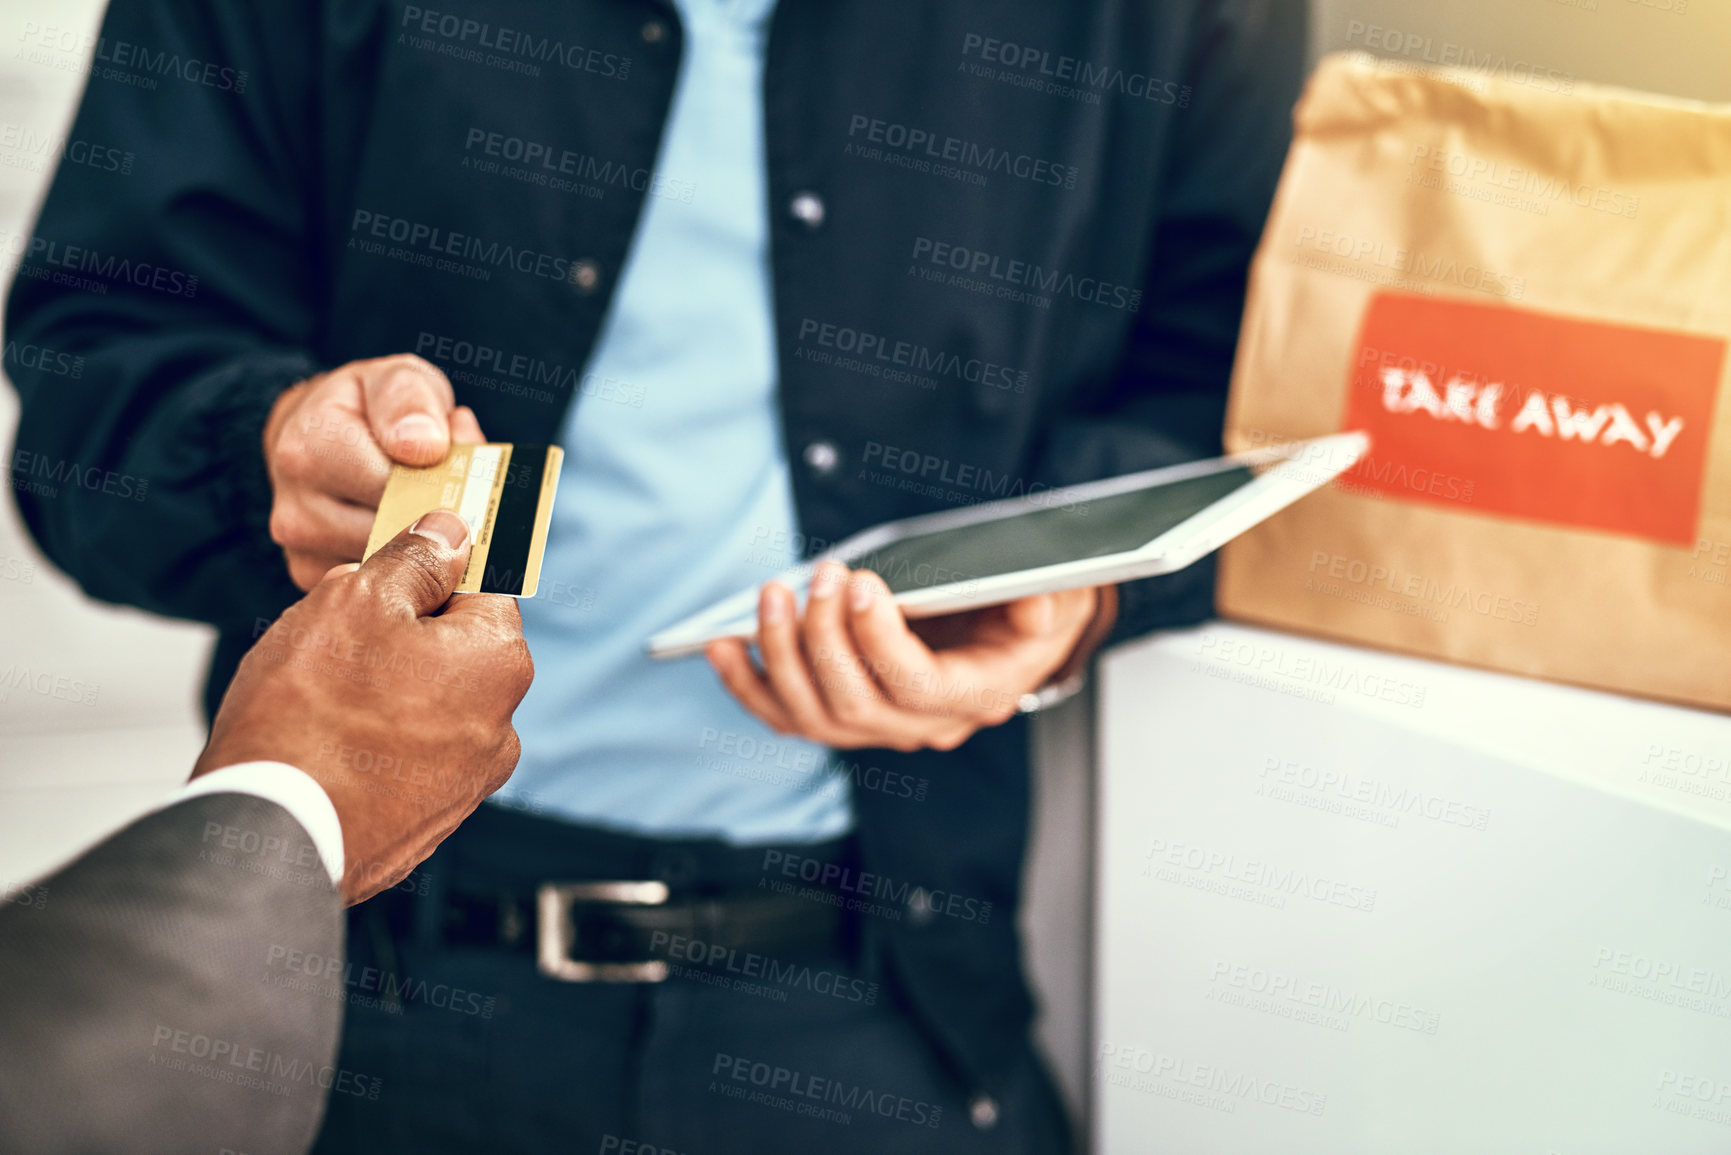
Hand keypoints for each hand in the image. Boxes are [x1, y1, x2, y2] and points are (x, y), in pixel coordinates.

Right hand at [193, 510, 533, 904]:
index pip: (478, 588)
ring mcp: (468, 781)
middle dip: (395, 636)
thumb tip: (451, 532)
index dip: (424, 575)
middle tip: (333, 643)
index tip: (380, 578)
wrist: (269, 835)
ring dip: (381, 690)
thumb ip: (414, 560)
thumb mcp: (357, 600)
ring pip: (424, 702)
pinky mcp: (429, 820)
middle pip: (451, 648)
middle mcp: (501, 727)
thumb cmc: (309, 715)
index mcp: (499, 662)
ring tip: (320, 700)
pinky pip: (405, 756)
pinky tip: (325, 745)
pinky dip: (371, 744)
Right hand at [263, 353, 484, 588]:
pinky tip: (410, 538)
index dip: (440, 486)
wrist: (317, 432)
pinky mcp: (312, 579)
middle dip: (436, 518)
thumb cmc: (366, 406)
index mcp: (307, 451)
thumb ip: (411, 401)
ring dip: (424, 546)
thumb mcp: (395, 379)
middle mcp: (294, 509)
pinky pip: (379, 585)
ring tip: (433, 509)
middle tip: (460, 498)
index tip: (463, 478)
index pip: (396, 490)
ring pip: (391, 568)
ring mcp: (300, 551)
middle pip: (395, 535)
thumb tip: (424, 446)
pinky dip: (405, 568)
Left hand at [706, 561, 1115, 752]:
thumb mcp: (1055, 598)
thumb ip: (1045, 602)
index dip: (881, 641)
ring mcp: (877, 728)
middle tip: (821, 575)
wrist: (1011, 639)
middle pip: (855, 703)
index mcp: (975, 697)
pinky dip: (747, 685)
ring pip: (813, 716)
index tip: (863, 585)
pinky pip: (786, 715)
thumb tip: (1036, 603)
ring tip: (771, 594)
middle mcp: (922, 726)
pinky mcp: (842, 717)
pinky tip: (719, 646)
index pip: (917, 687)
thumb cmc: (1024, 612)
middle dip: (826, 637)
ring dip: (780, 655)